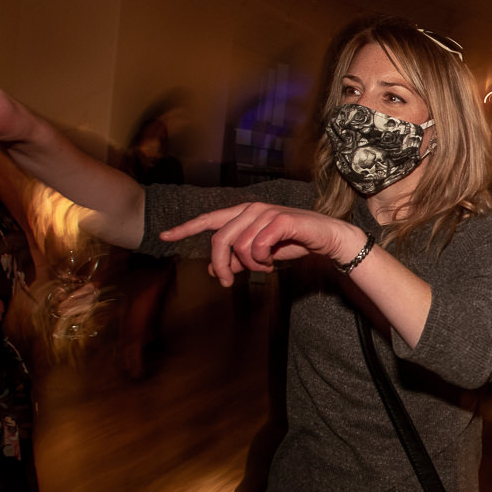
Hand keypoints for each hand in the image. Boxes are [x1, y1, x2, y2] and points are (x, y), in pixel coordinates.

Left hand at [161, 202, 364, 286]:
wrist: (326, 238)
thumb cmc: (293, 243)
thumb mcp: (260, 255)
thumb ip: (237, 259)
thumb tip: (213, 269)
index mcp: (243, 214)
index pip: (208, 220)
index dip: (185, 228)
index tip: (164, 236)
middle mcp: (251, 209)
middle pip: (219, 239)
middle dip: (220, 264)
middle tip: (226, 282)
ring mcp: (265, 213)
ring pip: (240, 246)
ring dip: (250, 265)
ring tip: (263, 267)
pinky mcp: (280, 220)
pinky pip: (258, 246)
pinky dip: (262, 260)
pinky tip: (271, 262)